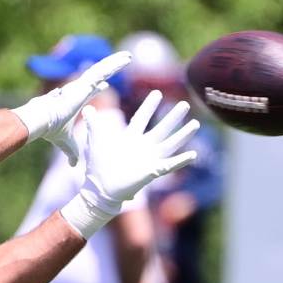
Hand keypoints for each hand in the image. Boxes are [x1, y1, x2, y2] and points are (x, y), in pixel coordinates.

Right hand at [11, 52, 131, 163]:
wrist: (41, 122)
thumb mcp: (66, 143)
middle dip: (109, 70)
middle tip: (121, 64)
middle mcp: (78, 89)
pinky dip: (115, 64)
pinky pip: (103, 70)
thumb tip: (73, 166)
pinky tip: (126, 58)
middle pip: (98, 77)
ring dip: (116, 63)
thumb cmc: (51, 130)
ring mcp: (81, 85)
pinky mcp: (84, 83)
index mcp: (75, 100)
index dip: (97, 88)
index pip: (89, 91)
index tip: (105, 85)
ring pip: (102, 70)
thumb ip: (72, 152)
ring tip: (129, 56)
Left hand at [59, 91, 200, 238]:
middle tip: (185, 104)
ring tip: (195, 124)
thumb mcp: (95, 141)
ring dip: (182, 134)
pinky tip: (193, 154)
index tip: (157, 92)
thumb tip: (87, 107)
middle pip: (161, 128)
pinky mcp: (152, 171)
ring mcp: (149, 159)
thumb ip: (93, 123)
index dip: (149, 106)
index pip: (142, 118)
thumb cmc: (97, 166)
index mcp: (130, 137)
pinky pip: (170, 165)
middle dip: (173, 117)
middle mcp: (143, 146)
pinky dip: (181, 160)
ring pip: (170, 143)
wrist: (99, 189)